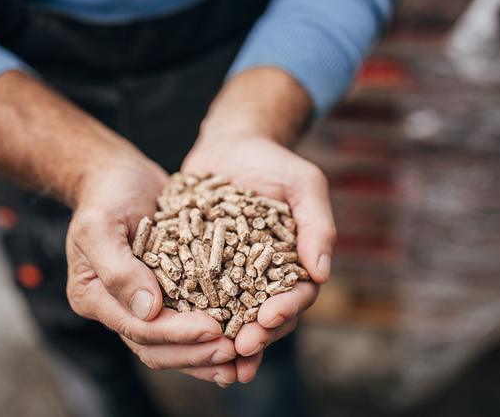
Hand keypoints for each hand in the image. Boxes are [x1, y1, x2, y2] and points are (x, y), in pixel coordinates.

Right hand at [0, 71, 239, 385]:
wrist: (118, 175)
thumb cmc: (106, 193)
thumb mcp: (101, 224)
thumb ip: (118, 269)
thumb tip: (148, 312)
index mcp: (94, 297)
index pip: (139, 330)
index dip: (177, 335)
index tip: (214, 331)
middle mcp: (117, 307)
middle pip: (158, 348)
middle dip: (196, 354)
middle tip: (234, 352)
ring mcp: (142, 302)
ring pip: (174, 344)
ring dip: (206, 355)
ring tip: (242, 358)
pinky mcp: (166, 291)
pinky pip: (188, 319)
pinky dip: (211, 331)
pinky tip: (240, 335)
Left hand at [182, 134, 334, 382]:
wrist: (229, 145)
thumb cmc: (273, 161)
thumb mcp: (303, 184)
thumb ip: (317, 224)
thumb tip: (322, 272)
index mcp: (294, 263)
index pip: (296, 295)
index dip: (284, 311)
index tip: (268, 319)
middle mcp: (262, 276)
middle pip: (263, 316)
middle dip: (254, 335)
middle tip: (239, 347)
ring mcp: (229, 274)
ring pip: (229, 315)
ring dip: (222, 338)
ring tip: (212, 354)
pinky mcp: (198, 267)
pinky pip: (193, 294)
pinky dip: (189, 314)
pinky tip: (176, 326)